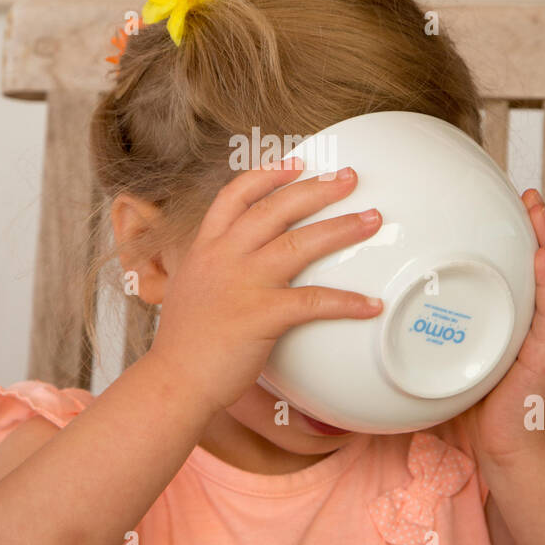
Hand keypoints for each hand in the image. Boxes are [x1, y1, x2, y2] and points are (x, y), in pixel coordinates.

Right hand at [147, 161, 383, 413]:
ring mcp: (242, 284)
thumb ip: (214, 267)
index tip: (297, 163)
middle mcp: (223, 257)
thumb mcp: (190, 287)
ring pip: (300, 244)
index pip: (236, 195)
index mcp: (205, 247)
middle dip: (317, 188)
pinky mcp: (261, 316)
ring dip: (341, 229)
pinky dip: (346, 302)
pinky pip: (313, 302)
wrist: (173, 381)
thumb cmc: (184, 343)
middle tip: (349, 177)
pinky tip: (371, 304)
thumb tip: (240, 261)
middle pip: (276, 208)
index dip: (268, 174)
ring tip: (372, 220)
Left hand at [448, 189, 544, 465]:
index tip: (519, 205)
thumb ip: (444, 332)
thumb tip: (397, 313)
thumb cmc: (483, 409)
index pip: (535, 271)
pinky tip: (542, 256)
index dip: (530, 237)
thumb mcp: (462, 359)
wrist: (508, 449)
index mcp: (529, 323)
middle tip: (530, 195)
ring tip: (538, 210)